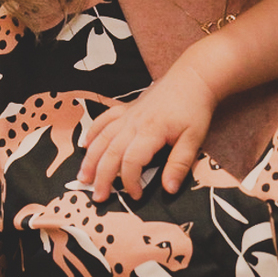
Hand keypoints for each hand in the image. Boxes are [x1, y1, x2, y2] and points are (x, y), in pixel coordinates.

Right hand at [79, 68, 216, 200]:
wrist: (191, 79)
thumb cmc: (194, 109)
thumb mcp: (194, 139)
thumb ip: (179, 164)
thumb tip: (169, 190)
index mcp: (150, 131)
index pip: (132, 161)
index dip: (130, 181)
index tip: (136, 195)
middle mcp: (133, 123)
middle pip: (110, 153)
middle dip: (102, 177)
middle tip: (98, 197)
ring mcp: (126, 114)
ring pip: (102, 138)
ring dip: (90, 159)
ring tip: (83, 178)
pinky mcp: (125, 108)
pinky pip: (103, 121)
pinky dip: (92, 133)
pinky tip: (85, 146)